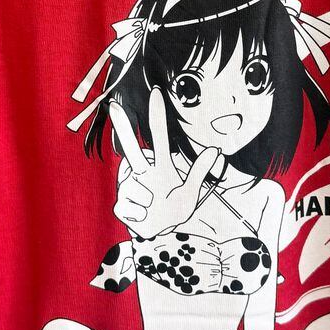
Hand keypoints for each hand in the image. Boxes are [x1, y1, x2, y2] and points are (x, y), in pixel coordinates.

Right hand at [111, 87, 223, 238]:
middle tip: (114, 106)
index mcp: (161, 166)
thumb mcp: (191, 192)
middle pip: (131, 147)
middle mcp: (142, 172)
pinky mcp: (122, 205)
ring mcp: (130, 187)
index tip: (156, 94)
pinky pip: (129, 206)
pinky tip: (143, 217)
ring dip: (147, 201)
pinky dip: (140, 215)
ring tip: (153, 207)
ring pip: (134, 187)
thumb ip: (200, 170)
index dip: (157, 116)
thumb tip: (216, 149)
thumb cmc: (174, 209)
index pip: (158, 137)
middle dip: (122, 128)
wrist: (162, 235)